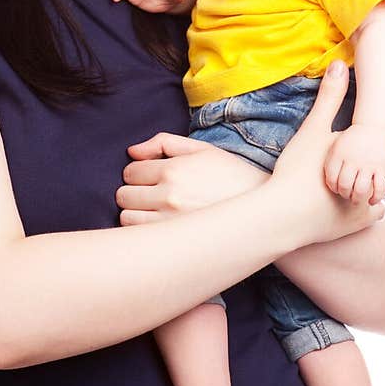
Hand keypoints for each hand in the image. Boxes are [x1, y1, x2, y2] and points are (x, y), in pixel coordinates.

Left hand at [116, 134, 265, 224]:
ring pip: (127, 217)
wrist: (261, 211)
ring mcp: (169, 222)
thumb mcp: (203, 150)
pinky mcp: (174, 242)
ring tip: (155, 212)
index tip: (151, 178)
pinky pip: (139, 236)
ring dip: (135, 213)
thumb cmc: (231, 176)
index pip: (130, 171)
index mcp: (173, 170)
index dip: (138, 174)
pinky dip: (142, 231)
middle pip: (123, 195)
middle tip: (152, 195)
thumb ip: (164, 143)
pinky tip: (159, 227)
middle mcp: (168, 196)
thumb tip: (132, 152)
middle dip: (134, 193)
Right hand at [269, 62, 384, 243]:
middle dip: (378, 168)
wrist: (282, 216)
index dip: (373, 146)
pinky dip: (365, 208)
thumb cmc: (296, 171)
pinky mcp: (356, 227)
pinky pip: (372, 214)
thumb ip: (329, 98)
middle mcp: (372, 183)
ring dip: (375, 188)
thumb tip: (340, 62)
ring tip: (357, 182)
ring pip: (384, 194)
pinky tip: (349, 203)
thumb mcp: (313, 131)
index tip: (362, 145)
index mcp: (366, 157)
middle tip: (363, 164)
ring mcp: (366, 208)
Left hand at [323, 123, 384, 204]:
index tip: (336, 189)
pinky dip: (376, 197)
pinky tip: (371, 200)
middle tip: (346, 195)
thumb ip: (330, 163)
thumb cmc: (352, 140)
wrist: (373, 126)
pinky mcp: (381, 167)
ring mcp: (368, 164)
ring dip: (357, 198)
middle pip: (344, 186)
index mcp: (338, 155)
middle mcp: (352, 160)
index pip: (331, 178)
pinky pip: (379, 187)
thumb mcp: (336, 146)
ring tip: (357, 199)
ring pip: (361, 189)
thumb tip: (330, 185)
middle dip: (344, 195)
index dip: (333, 188)